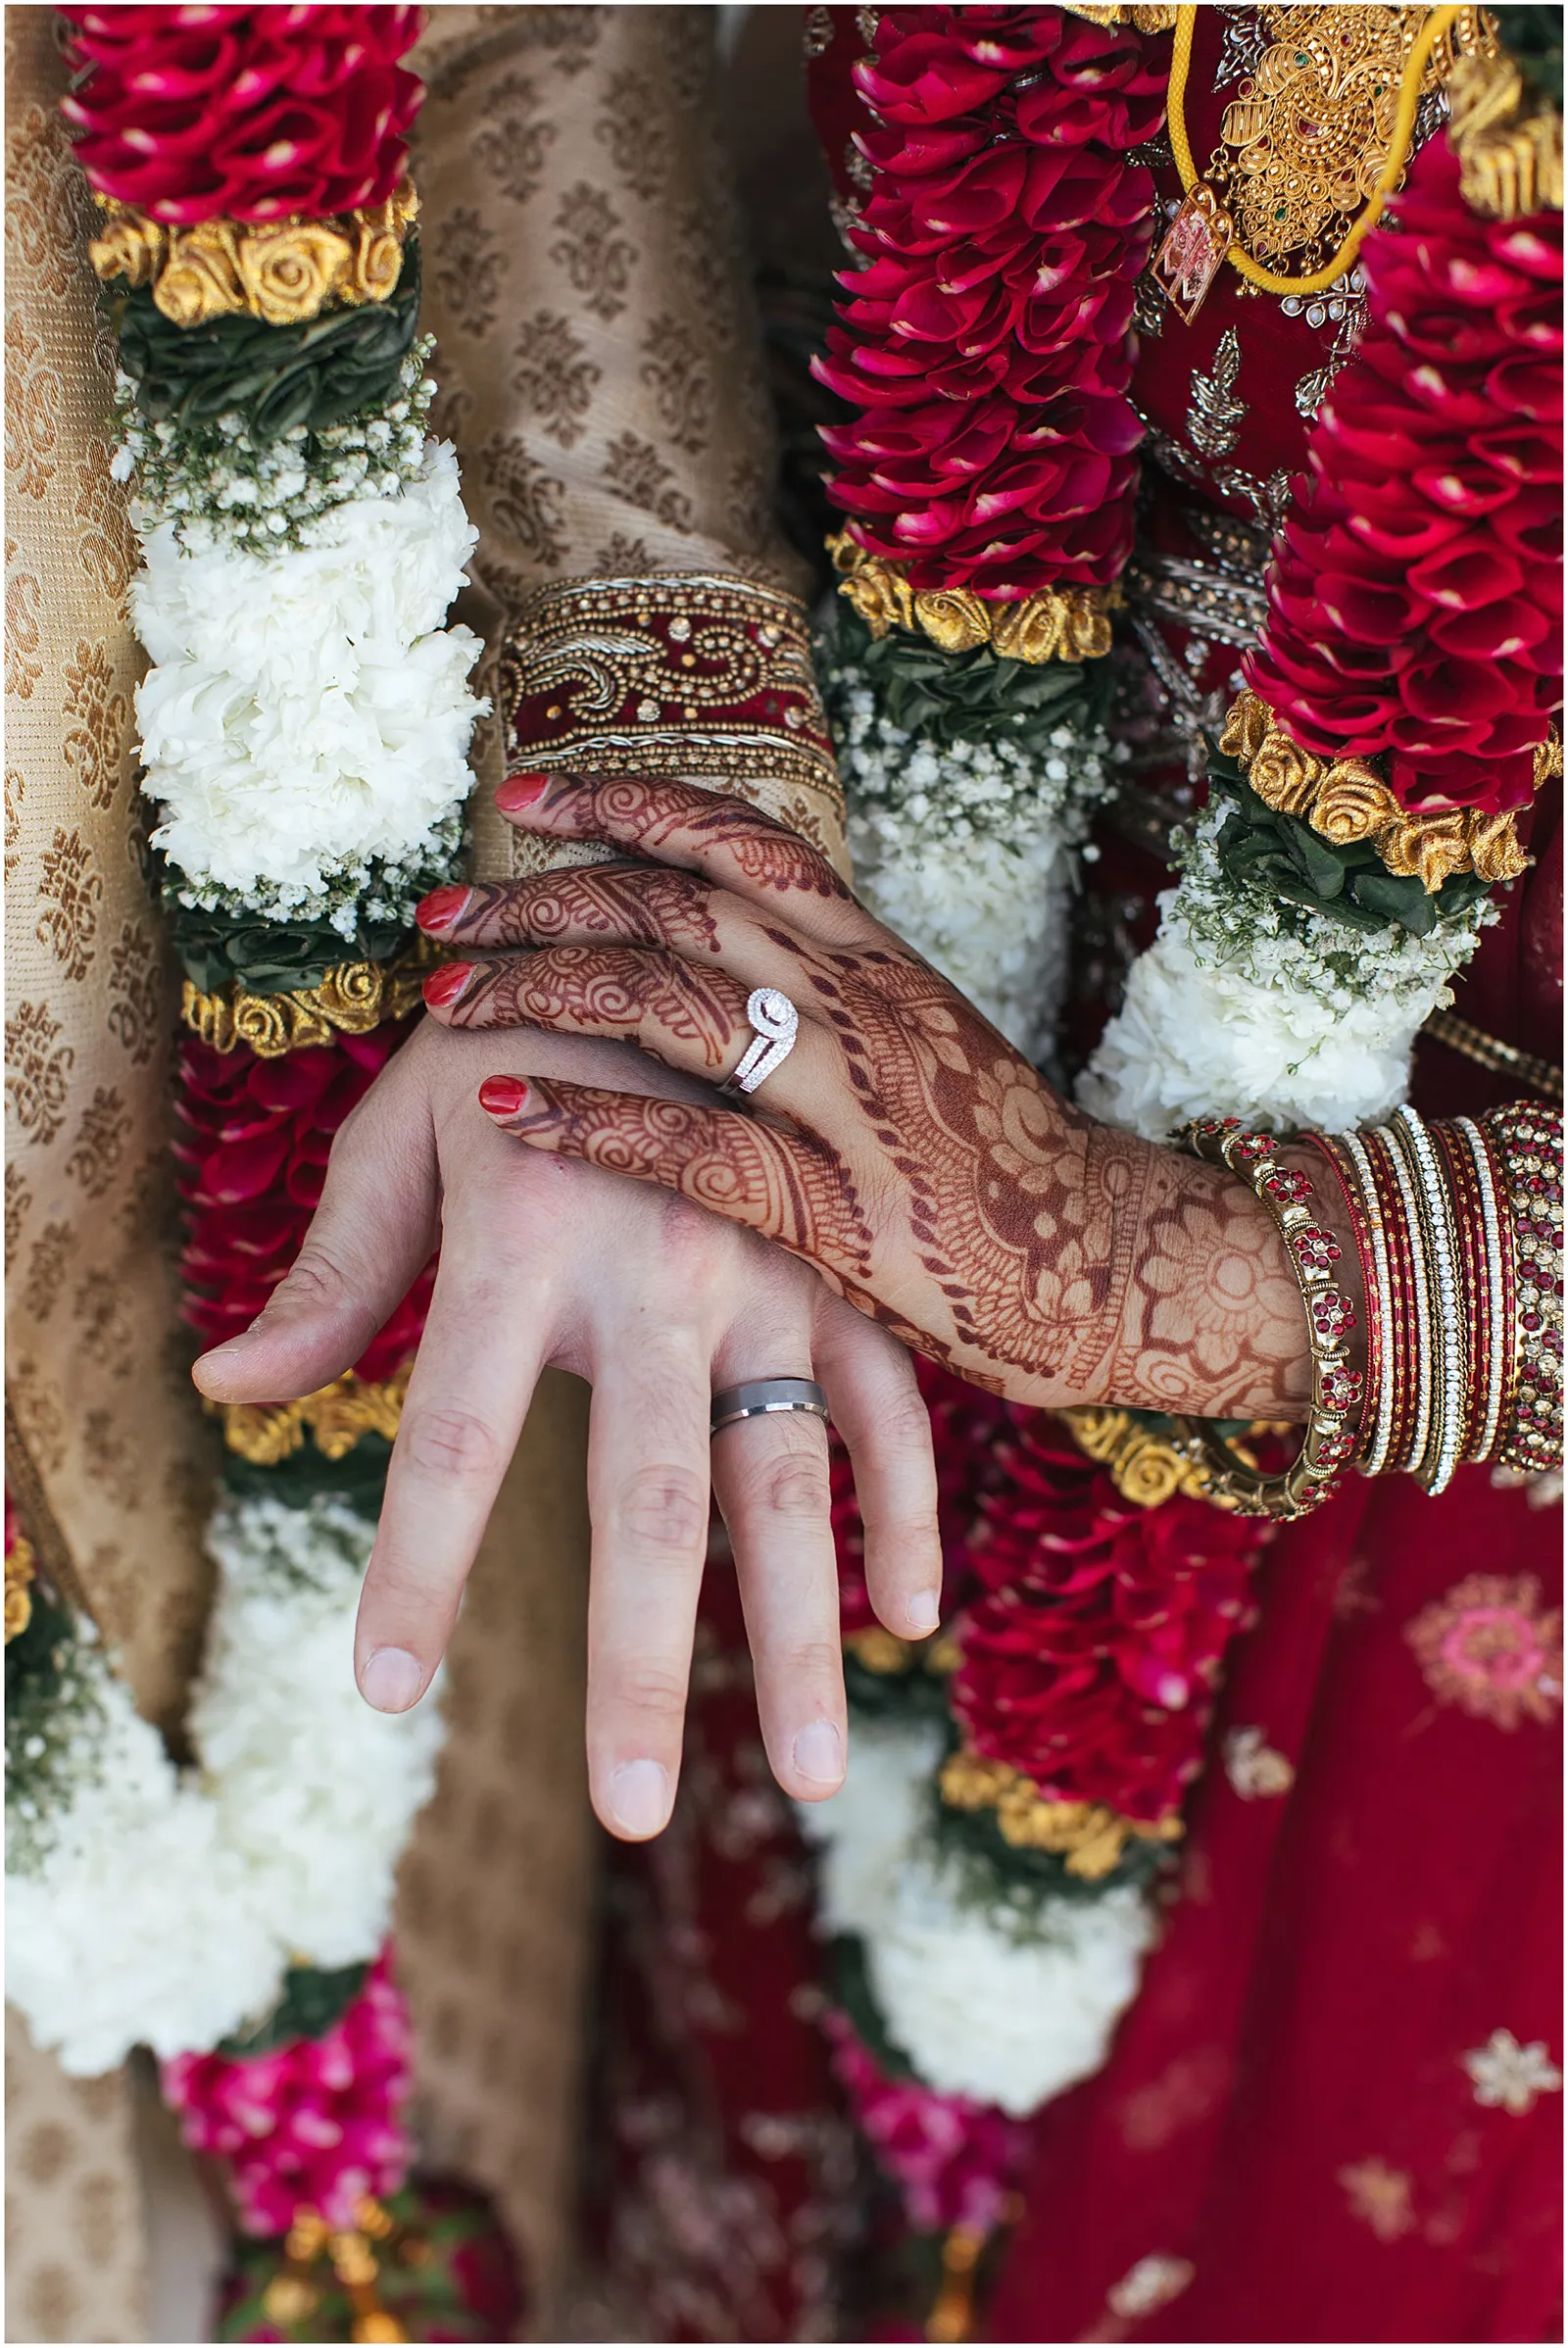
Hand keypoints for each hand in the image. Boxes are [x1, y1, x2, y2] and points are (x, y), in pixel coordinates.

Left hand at [192, 1016, 940, 1835]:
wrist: (676, 918)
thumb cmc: (515, 1030)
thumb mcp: (405, 1125)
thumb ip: (335, 1270)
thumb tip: (233, 1390)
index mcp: (528, 1235)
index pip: (456, 1438)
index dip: (418, 1568)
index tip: (388, 1692)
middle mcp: (661, 1268)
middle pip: (646, 1501)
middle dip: (637, 1666)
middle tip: (631, 1810)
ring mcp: (772, 1273)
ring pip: (785, 1480)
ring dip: (795, 1636)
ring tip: (812, 1775)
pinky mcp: (842, 1268)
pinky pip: (887, 1404)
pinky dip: (900, 1509)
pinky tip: (905, 1618)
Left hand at [418, 770, 1319, 1420]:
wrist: (1118, 1261)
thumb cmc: (1002, 1163)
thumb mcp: (919, 1045)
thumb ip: (825, 994)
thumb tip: (712, 958)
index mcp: (871, 957)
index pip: (734, 839)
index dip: (621, 804)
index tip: (525, 801)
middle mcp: (858, 1001)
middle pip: (672, 908)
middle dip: (542, 902)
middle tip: (443, 917)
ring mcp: (854, 1098)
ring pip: (669, 1004)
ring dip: (542, 991)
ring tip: (450, 1002)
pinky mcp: (846, 1209)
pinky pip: (695, 1148)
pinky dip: (592, 1123)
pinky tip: (510, 1113)